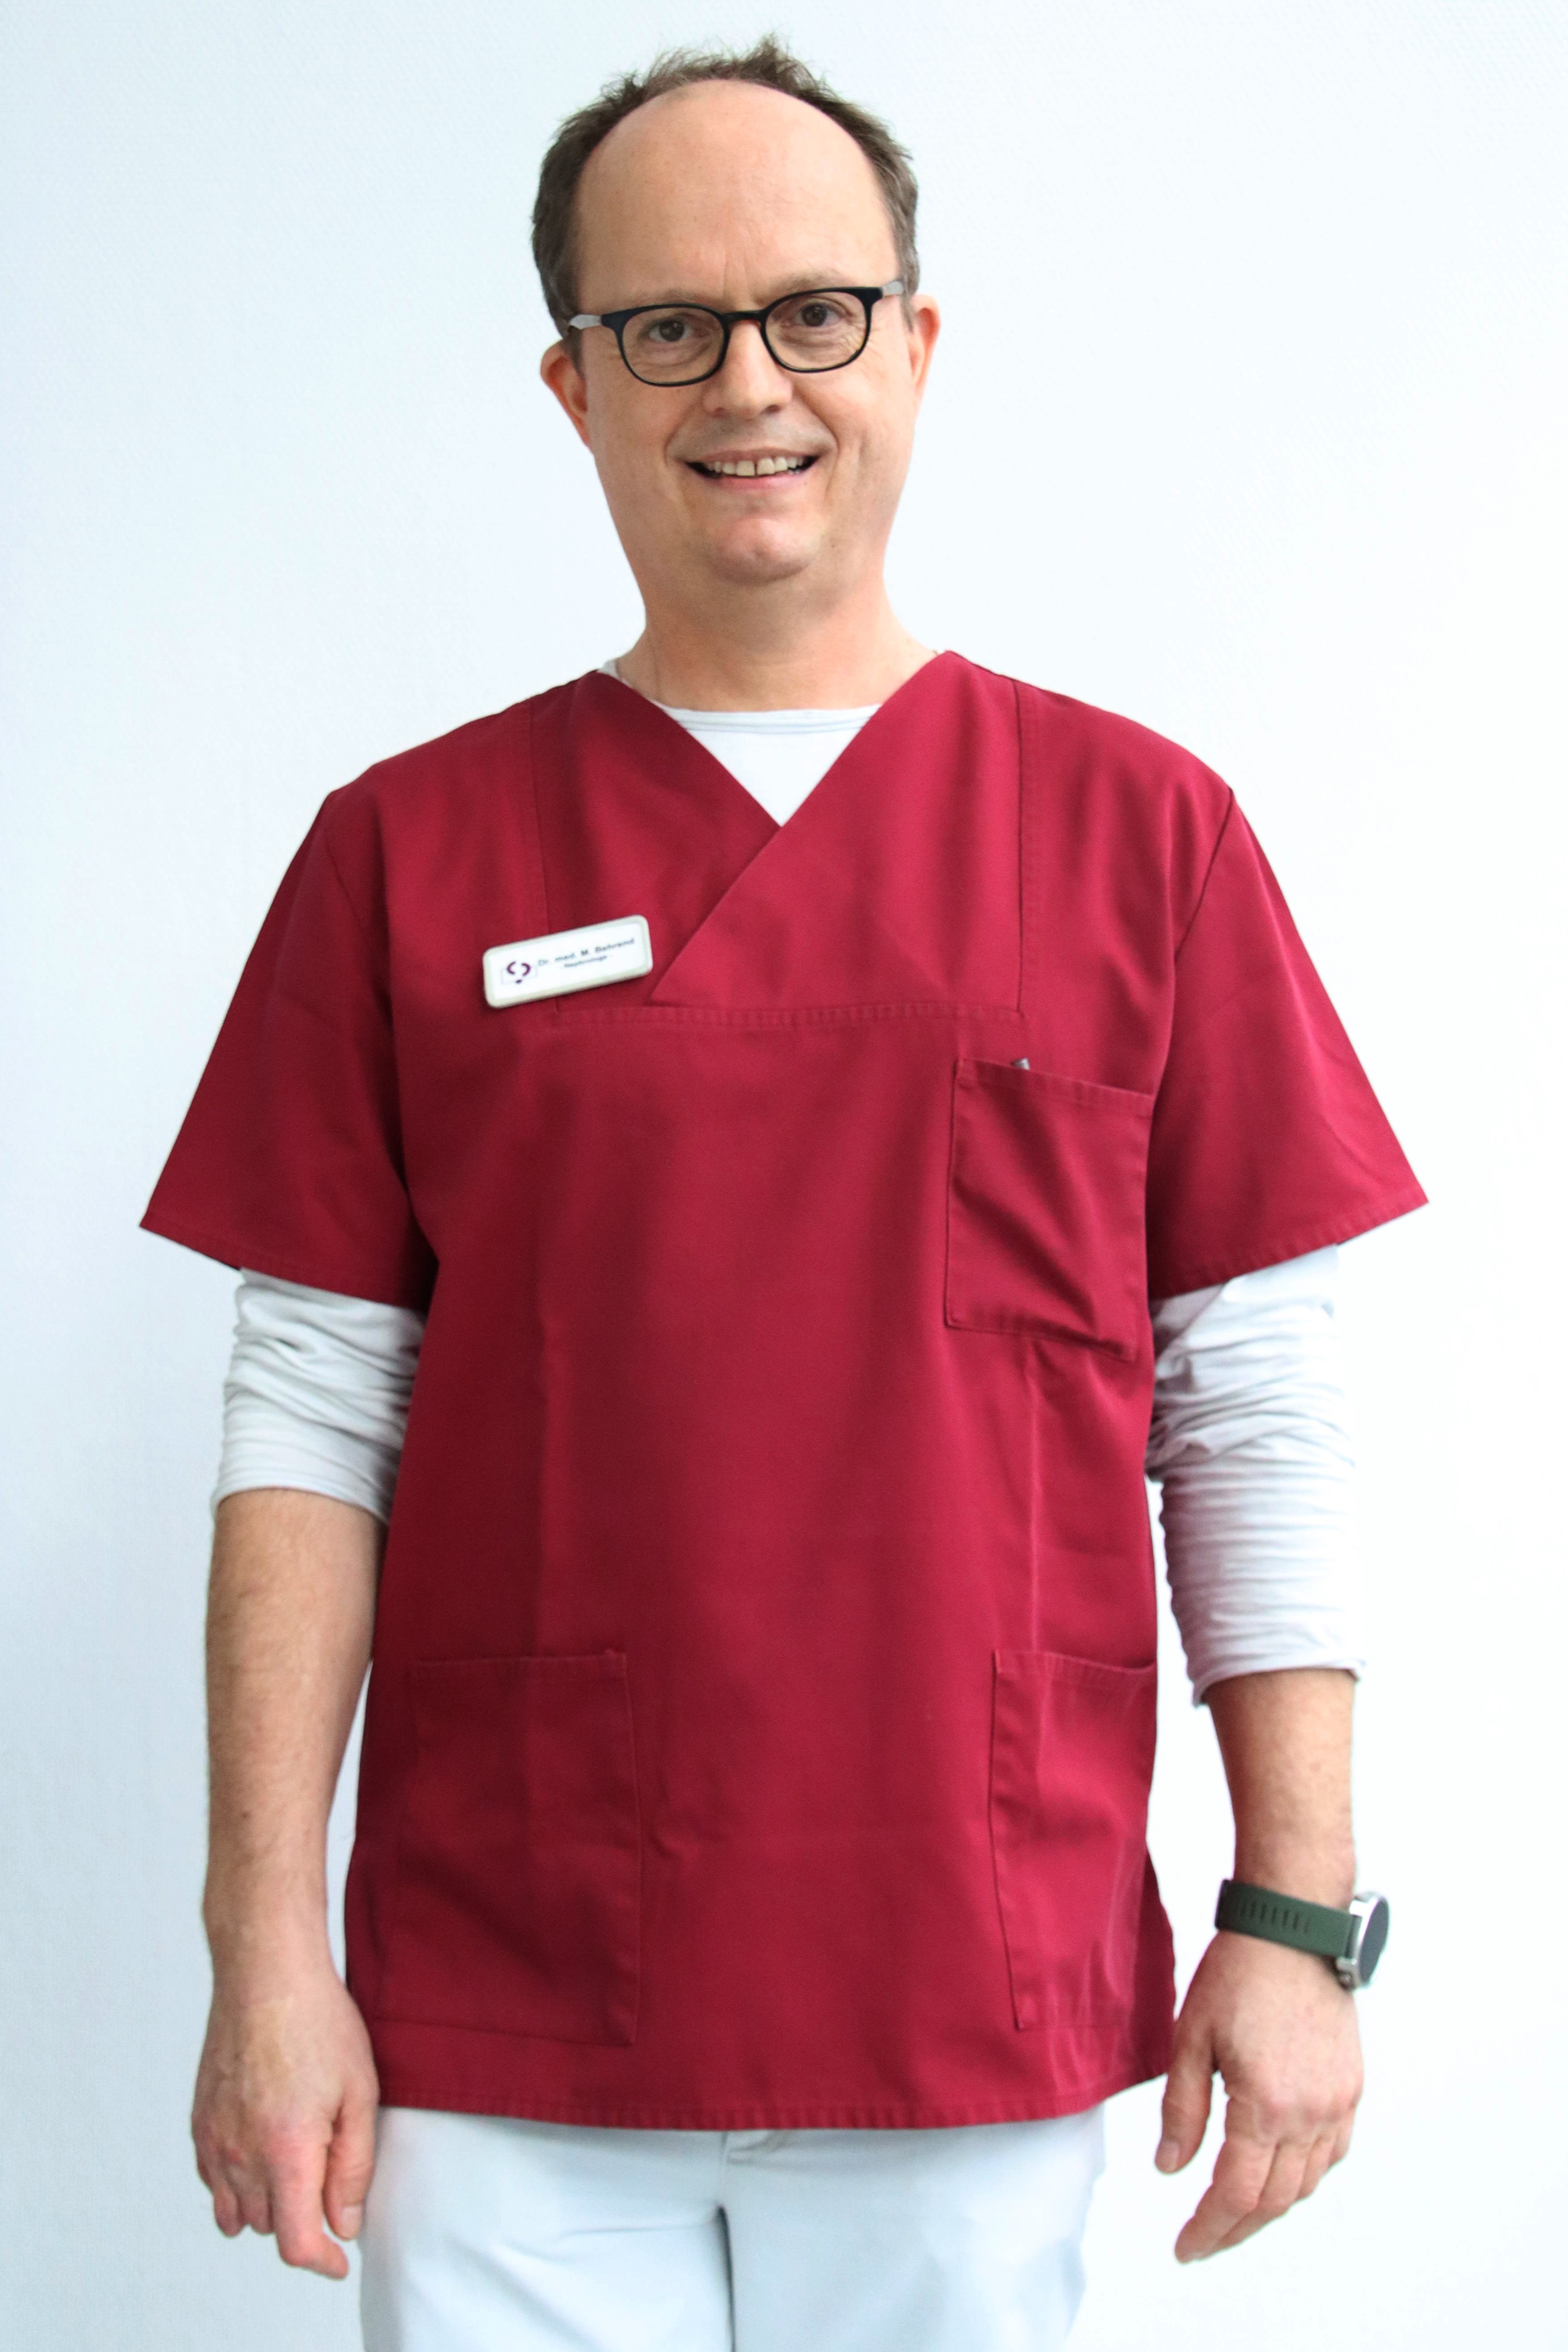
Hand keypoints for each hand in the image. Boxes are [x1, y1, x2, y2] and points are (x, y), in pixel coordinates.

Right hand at [192, 1954, 379, 2279]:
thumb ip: (352, 2167)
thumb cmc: (320, 2023)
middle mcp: (241, 2153)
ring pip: (238, 2210)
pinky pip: (213, 2180)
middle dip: (302, 2220)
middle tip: (331, 2181)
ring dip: (269, 2205)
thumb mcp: (359, 2094)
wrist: (265, 1972)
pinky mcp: (199, 2122)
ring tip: (298, 2167)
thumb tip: (342, 2224)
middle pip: (269, 2226)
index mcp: (286, 2149)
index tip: (340, 2260)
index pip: (294, 2241)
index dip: (321, 2261)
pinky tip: (262, 2154)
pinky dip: (237, 2184)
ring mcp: (214, 2139)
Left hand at [1156, 1929, 1361, 2261]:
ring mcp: (1338, 2103)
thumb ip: (1182, 2110)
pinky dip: (1304, 2176)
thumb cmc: (1239, 1975)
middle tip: (1203, 2241)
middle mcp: (1310, 2114)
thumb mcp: (1190, 2039)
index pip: (1236, 2194)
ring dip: (1270, 2207)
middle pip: (1274, 2200)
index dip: (1209, 2228)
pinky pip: (1332, 2154)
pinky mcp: (1351, 2088)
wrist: (1294, 1930)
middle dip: (1235, 2229)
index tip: (1185, 2247)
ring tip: (1233, 2213)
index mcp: (1265, 2105)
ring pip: (1306, 2183)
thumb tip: (1171, 2168)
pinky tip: (1279, 2174)